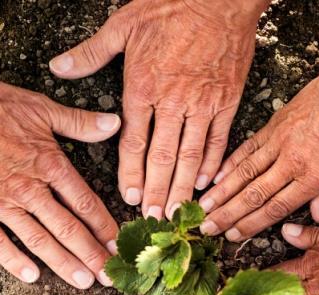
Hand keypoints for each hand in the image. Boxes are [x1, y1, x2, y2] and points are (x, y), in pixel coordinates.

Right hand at [0, 82, 120, 287]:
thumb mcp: (40, 108)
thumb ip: (79, 122)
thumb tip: (114, 124)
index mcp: (49, 165)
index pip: (85, 204)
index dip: (105, 227)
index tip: (118, 246)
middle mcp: (30, 188)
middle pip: (67, 228)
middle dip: (90, 254)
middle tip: (107, 276)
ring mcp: (3, 202)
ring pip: (38, 239)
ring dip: (62, 263)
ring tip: (82, 281)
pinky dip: (13, 260)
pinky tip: (32, 275)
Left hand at [49, 0, 267, 219]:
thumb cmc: (172, 6)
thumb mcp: (123, 24)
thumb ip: (91, 52)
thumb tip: (60, 67)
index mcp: (144, 86)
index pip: (134, 142)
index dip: (131, 174)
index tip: (130, 199)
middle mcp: (173, 102)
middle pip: (162, 157)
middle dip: (157, 191)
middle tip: (154, 218)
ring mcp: (203, 105)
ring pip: (190, 155)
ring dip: (182, 187)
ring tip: (177, 212)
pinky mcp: (227, 102)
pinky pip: (218, 140)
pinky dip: (212, 164)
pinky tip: (206, 184)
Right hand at [199, 67, 318, 240]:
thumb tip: (317, 216)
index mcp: (314, 178)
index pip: (276, 208)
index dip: (251, 224)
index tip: (231, 235)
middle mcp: (292, 164)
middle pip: (254, 195)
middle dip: (227, 214)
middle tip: (206, 227)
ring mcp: (280, 143)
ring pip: (245, 172)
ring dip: (221, 191)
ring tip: (202, 205)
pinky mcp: (275, 125)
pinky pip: (248, 147)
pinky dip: (230, 162)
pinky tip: (215, 174)